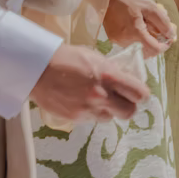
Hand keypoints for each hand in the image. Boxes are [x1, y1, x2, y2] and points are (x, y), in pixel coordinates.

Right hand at [30, 42, 149, 122]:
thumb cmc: (68, 58)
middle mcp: (100, 95)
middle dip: (128, 106)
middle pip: (129, 112)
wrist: (37, 69)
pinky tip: (81, 100)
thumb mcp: (96, 58)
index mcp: (109, 76)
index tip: (137, 93)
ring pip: (110, 117)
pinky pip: (92, 119)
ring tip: (96, 98)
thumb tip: (128, 81)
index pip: (140, 94)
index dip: (141, 94)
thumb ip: (113, 71)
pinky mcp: (75, 118)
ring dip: (108, 110)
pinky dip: (91, 112)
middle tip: (121, 99)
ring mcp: (87, 109)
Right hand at [103, 0, 175, 53]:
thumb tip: (171, 35)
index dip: (165, 45)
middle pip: (147, 48)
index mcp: (135, 33)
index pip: (154, 49)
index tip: (168, 38)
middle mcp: (125, 41)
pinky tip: (139, 22)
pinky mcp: (113, 38)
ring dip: (147, 37)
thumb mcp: (149, 6)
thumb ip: (162, 22)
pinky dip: (138, 35)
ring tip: (148, 21)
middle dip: (156, 39)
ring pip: (139, 45)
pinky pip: (130, 42)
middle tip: (159, 26)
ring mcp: (118, 41)